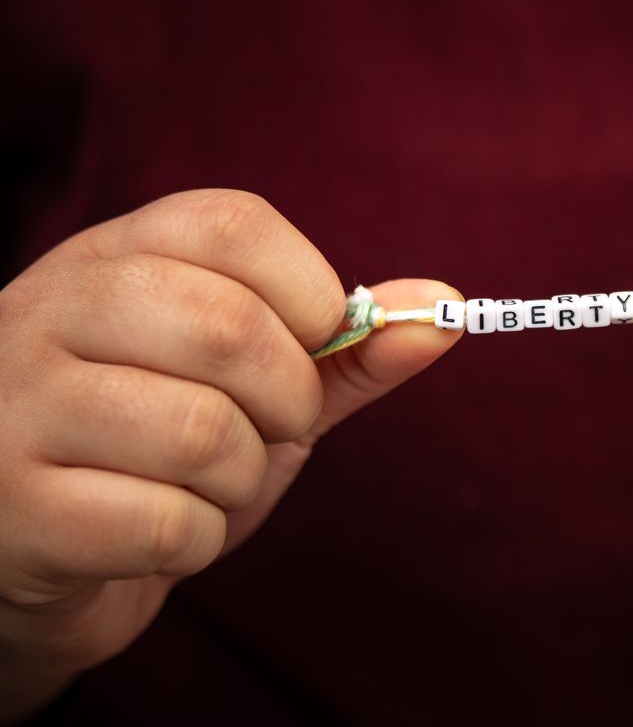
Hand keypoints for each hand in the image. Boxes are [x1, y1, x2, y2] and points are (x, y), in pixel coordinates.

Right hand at [0, 190, 460, 719]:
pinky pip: (163, 523)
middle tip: (269, 427)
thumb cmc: (161, 451)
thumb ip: (346, 348)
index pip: (232, 223)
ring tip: (203, 482)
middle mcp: (48, 311)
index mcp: (113, 257)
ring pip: (200, 433)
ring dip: (240, 478)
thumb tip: (444, 310)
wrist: (44, 553)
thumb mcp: (258, 386)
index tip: (314, 340)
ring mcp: (15, 407)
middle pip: (227, 327)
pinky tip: (157, 533)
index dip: (309, 290)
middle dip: (289, 398)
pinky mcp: (11, 506)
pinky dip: (195, 541)